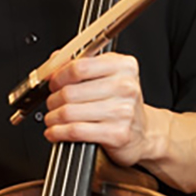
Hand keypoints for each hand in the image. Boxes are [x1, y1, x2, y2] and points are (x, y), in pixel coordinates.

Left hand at [43, 52, 153, 167]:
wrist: (144, 132)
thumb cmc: (122, 101)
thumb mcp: (108, 74)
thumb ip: (81, 63)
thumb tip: (53, 61)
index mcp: (123, 65)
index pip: (79, 67)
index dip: (59, 75)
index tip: (53, 82)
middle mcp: (125, 86)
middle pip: (71, 91)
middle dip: (53, 99)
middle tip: (51, 102)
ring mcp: (123, 111)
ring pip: (70, 112)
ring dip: (53, 117)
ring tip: (52, 117)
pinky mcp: (117, 134)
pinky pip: (76, 131)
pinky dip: (59, 132)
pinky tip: (56, 131)